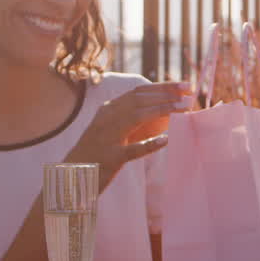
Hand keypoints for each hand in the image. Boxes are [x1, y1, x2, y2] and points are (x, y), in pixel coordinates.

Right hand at [68, 82, 189, 187]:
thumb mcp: (110, 130)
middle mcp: (106, 118)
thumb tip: (163, 112)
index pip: (138, 92)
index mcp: (108, 110)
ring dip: (163, 109)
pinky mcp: (110, 158)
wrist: (70, 176)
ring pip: (137, 117)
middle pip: (140, 99)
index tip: (183, 85)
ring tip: (184, 107)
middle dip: (167, 93)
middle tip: (189, 91)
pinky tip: (166, 140)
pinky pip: (132, 150)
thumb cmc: (96, 153)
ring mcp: (107, 137)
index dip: (162, 86)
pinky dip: (149, 144)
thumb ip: (130, 120)